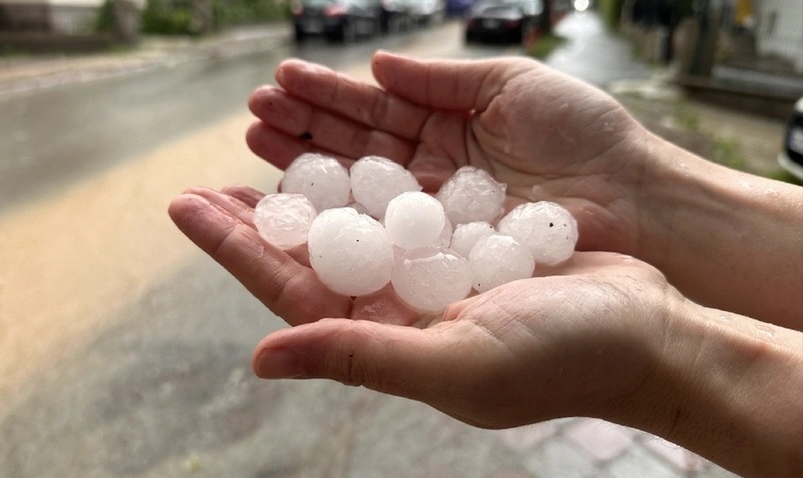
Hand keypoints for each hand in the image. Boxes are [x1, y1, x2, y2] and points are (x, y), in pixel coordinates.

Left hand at [168, 185, 671, 428]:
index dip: (234, 245)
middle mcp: (399, 304)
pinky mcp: (466, 239)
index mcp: (384, 336)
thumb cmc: (558, 357)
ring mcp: (432, 270)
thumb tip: (260, 360)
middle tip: (210, 172)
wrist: (648, 329)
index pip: (288, 286)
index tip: (187, 203)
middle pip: (310, 249)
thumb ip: (356, 356)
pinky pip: (403, 196)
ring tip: (269, 141)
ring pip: (352, 216)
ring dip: (309, 180)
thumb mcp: (451, 363)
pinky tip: (346, 144)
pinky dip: (370, 169)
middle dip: (257, 212)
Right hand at [246, 51, 650, 255]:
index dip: (324, 99)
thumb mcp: (510, 87)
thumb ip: (442, 80)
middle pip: (352, 154)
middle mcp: (428, 177)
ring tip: (255, 145)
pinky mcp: (437, 258)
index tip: (276, 85)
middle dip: (300, 132)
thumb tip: (379, 66)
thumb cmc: (584, 138)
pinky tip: (296, 201)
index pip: (371, 113)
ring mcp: (429, 220)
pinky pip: (377, 238)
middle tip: (250, 117)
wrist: (635, 201)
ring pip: (355, 194)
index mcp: (445, 130)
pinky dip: (337, 221)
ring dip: (305, 170)